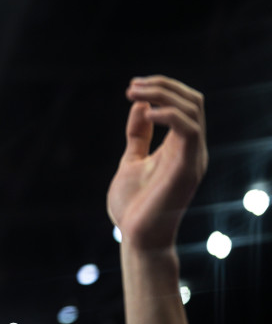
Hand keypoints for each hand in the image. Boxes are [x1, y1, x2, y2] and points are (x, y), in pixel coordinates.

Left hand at [107, 76, 207, 249]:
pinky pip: (190, 130)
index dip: (161, 88)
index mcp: (179, 147)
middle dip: (162, 85)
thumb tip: (140, 105)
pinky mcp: (187, 168)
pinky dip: (170, 114)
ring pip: (192, 109)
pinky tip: (147, 112)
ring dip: (162, 94)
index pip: (185, 104)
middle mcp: (191, 149)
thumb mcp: (132, 161)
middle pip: (192, 100)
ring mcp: (192, 158)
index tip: (132, 87)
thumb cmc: (133, 206)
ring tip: (133, 93)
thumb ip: (139, 135)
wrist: (136, 238)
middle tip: (131, 86)